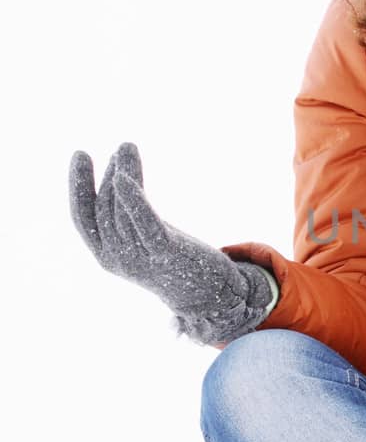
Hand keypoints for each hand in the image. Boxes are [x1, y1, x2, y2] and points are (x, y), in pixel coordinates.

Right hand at [69, 141, 275, 340]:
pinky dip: (132, 199)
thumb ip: (131, 216)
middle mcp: (117, 259)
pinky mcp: (165, 253)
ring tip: (128, 148)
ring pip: (121, 208)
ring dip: (123, 173)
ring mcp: (139, 258)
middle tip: (124, 147)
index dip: (78, 186)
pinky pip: (144, 222)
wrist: (212, 293)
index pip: (82, 218)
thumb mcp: (146, 237)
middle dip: (110, 173)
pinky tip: (125, 176)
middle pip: (104, 208)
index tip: (81, 155)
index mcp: (107, 257)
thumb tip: (122, 175)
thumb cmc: (178, 261)